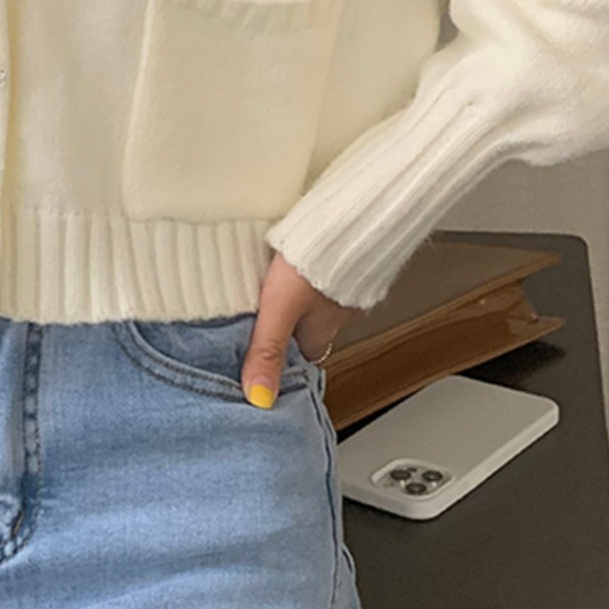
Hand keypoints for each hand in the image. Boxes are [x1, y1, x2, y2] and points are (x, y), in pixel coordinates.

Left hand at [241, 251, 361, 408]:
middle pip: (304, 328)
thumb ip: (268, 350)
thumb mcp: (281, 309)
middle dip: (283, 323)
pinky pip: (320, 269)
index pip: (301, 357)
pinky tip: (287, 256)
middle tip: (255, 312)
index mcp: (322, 332)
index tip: (259, 353)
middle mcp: (336, 312)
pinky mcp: (342, 255)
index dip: (282, 358)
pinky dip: (303, 268)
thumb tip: (258, 397)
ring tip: (263, 283)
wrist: (353, 211)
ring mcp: (341, 283)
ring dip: (292, 293)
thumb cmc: (318, 259)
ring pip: (311, 299)